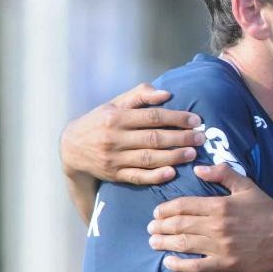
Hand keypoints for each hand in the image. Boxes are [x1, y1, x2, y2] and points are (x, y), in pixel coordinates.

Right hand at [59, 82, 203, 185]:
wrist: (72, 148)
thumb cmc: (100, 121)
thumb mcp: (115, 104)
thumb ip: (140, 95)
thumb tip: (166, 94)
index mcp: (116, 117)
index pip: (152, 117)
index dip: (176, 118)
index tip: (196, 120)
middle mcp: (115, 138)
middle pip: (154, 138)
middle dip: (180, 138)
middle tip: (201, 138)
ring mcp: (114, 159)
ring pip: (148, 159)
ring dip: (174, 157)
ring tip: (193, 154)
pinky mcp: (114, 175)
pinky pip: (138, 177)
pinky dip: (155, 176)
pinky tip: (172, 173)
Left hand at [149, 164, 272, 271]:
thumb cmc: (268, 210)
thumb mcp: (247, 186)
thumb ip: (223, 174)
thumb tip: (199, 169)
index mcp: (220, 205)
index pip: (184, 205)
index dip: (166, 208)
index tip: (157, 211)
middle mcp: (217, 226)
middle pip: (179, 225)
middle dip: (160, 226)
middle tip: (150, 227)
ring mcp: (220, 248)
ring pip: (183, 244)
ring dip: (164, 243)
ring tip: (153, 242)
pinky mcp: (225, 265)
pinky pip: (196, 267)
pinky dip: (179, 265)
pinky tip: (168, 263)